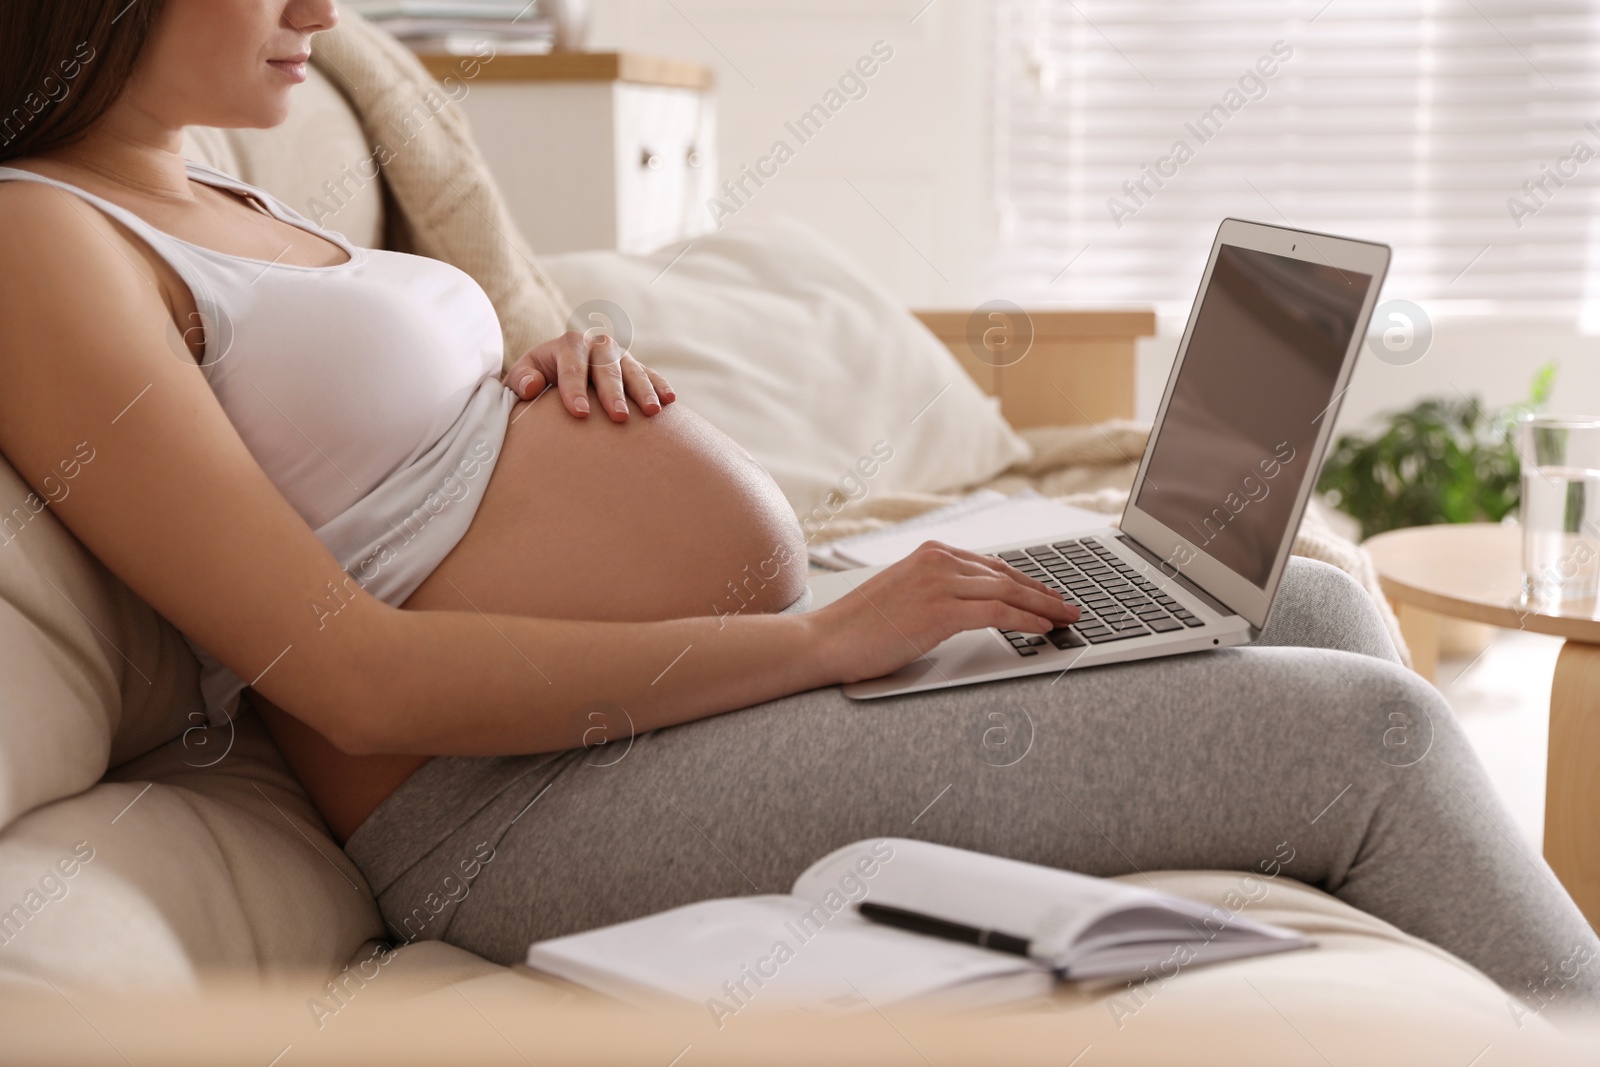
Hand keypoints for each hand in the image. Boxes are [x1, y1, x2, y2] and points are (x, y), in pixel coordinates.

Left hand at [500, 331, 675, 421]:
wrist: (556, 369)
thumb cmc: (537, 379)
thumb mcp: (522, 375)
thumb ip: (520, 379)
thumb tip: (532, 386)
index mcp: (567, 345)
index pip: (571, 367)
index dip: (574, 390)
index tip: (579, 413)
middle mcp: (596, 345)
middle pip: (606, 368)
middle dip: (613, 393)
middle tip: (619, 417)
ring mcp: (619, 356)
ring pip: (633, 371)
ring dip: (644, 391)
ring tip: (652, 411)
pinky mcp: (634, 367)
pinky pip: (650, 375)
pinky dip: (660, 386)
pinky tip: (670, 401)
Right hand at [810, 541, 1080, 684]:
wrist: (826, 640)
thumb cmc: (858, 628)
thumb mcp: (903, 596)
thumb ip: (936, 593)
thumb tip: (972, 608)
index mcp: (929, 554)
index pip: (991, 565)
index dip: (1026, 581)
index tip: (1047, 594)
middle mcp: (937, 561)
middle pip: (1007, 575)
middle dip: (1043, 592)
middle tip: (1069, 606)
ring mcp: (939, 584)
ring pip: (1009, 592)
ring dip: (1044, 606)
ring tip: (1066, 619)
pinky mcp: (940, 611)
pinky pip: (998, 613)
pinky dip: (1027, 620)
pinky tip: (1043, 628)